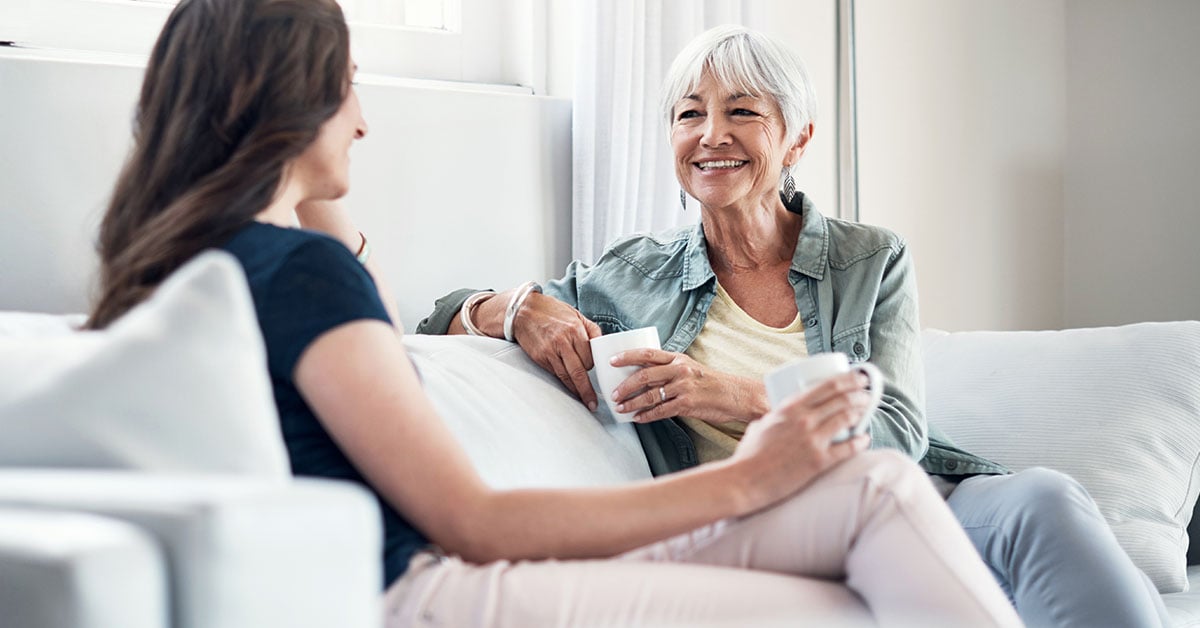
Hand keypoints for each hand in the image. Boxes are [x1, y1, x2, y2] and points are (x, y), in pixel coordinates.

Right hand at [511, 293, 602, 410]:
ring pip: (566, 377)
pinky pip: (554, 374)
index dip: (593, 366)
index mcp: (575, 331)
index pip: (590, 358)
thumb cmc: (551, 311)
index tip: (596, 372)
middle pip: (579, 372)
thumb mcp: (576, 314)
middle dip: (587, 390)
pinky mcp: (539, 358)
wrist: (523, 311)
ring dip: (576, 391)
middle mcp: (562, 342)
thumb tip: (603, 345)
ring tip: (584, 401)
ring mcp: (549, 352)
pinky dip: (563, 382)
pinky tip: (569, 388)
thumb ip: (592, 330)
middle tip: (593, 403)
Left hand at [608, 349, 767, 423]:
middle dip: (625, 386)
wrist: (735, 395)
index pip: (647, 354)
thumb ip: (669, 369)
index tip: (611, 361)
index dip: (627, 356)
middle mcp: (679, 370)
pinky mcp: (687, 404)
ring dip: (631, 403)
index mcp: (678, 358)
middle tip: (613, 393)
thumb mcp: (690, 368)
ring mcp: (683, 388)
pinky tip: (638, 419)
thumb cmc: (710, 383)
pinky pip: (660, 411)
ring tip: (620, 408)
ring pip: (650, 395)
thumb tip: (643, 376)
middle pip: (644, 375)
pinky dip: (646, 416)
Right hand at [728, 371, 871, 510]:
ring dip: (860, 411)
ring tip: (867, 409)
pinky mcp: (818, 461)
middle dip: (858, 393)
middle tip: (866, 392)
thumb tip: (776, 418)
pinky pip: (847, 449)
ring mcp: (812, 440)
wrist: (745, 481)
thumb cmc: (749, 456)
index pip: (826, 386)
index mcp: (790, 408)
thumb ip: (773, 419)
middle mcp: (804, 420)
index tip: (856, 377)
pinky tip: (864, 439)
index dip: (847, 379)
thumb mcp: (760, 426)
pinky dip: (860, 442)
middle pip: (841, 399)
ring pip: (846, 418)